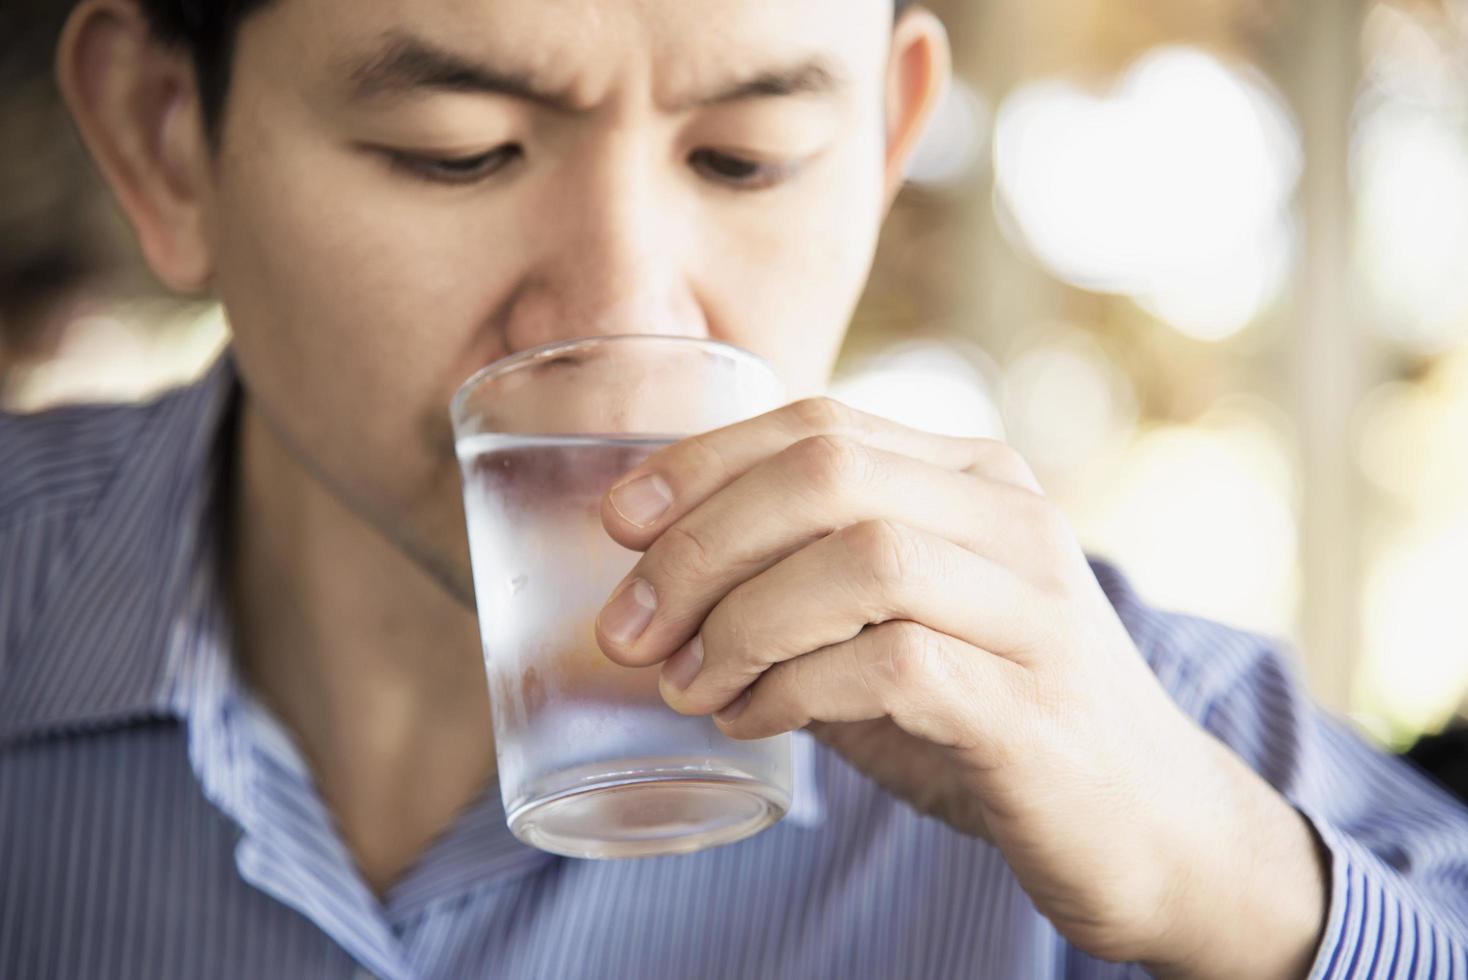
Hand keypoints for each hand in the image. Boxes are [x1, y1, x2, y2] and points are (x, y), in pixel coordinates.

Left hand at [594, 398, 1326, 976]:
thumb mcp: (900, 623)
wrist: (1147, 823)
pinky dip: (794, 691)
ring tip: (687, 686)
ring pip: (862, 559)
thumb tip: (661, 584)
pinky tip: (752, 722)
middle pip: (827, 474)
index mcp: (973, 478)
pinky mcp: (1033, 706)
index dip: (702, 463)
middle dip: (701, 544)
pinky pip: (891, 666)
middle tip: (630, 627)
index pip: (819, 425)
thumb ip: (807, 588)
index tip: (618, 521)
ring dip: (742, 623)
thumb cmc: (995, 711)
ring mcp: (1034, 608)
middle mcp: (1011, 520)